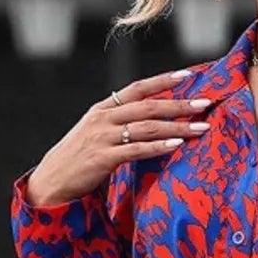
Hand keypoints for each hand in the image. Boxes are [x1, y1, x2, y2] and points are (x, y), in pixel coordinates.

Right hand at [24, 65, 216, 206]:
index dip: (163, 81)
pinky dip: (158, 146)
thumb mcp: (97, 135)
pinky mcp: (103, 158)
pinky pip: (136, 150)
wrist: (52, 182)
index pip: (137, 88)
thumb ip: (119, 126)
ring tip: (200, 128)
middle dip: (179, 104)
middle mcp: (103, 118)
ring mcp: (102, 137)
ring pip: (146, 127)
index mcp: (103, 109)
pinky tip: (177, 144)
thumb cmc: (78, 161)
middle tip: (205, 103)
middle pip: (148, 106)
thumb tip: (147, 123)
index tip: (189, 76)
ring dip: (176, 126)